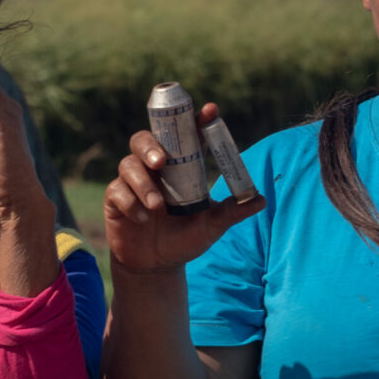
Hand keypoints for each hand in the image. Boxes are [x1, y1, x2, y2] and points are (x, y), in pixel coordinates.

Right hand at [104, 102, 264, 272]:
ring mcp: (132, 182)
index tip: (209, 111)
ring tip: (157, 207)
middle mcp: (154, 168)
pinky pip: (117, 190)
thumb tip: (262, 199)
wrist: (157, 266)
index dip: (195, 119)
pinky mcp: (115, 199)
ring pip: (128, 164)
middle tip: (161, 162)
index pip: (185, 135)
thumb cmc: (185, 239)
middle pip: (144, 139)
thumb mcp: (212, 225)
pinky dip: (130, 203)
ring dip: (142, 183)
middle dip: (151, 146)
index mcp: (179, 167)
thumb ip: (233, 212)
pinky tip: (143, 219)